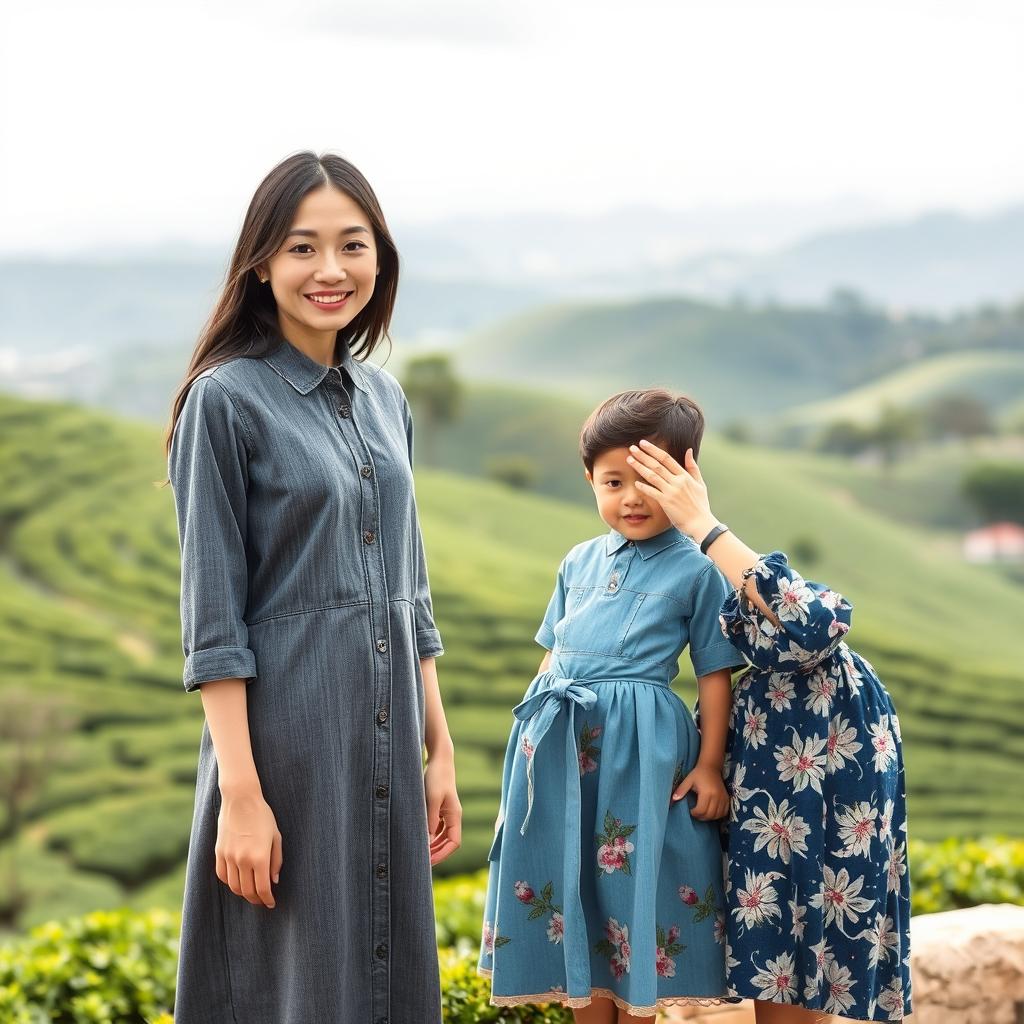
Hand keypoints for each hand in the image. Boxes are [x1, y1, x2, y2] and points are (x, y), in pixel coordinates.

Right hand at [215, 789, 282, 907]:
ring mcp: (228, 857)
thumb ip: (276, 861)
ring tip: (251, 892)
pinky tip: (238, 881)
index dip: (267, 899)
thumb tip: (274, 881)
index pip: (262, 888)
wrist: (241, 799)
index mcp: (260, 857)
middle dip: (256, 899)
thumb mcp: (276, 836)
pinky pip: (222, 875)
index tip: (271, 903)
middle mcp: (243, 860)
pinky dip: (230, 883)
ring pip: (234, 886)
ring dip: (243, 893)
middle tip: (263, 900)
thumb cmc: (263, 816)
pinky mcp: (219, 852)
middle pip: (248, 891)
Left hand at [425, 750, 462, 865]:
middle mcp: (453, 816)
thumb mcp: (432, 799)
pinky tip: (420, 838)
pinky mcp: (439, 808)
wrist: (438, 760)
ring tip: (419, 852)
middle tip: (421, 861)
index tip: (429, 861)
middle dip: (437, 852)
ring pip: (442, 836)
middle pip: (449, 842)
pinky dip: (430, 836)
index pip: (454, 842)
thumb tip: (428, 841)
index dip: (443, 854)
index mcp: (455, 815)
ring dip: (433, 845)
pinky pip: (437, 828)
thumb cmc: (436, 777)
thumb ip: (431, 820)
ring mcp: (446, 813)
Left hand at [625, 439, 717, 540]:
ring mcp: (671, 492)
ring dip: (640, 467)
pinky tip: (635, 483)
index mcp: (684, 476)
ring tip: (630, 460)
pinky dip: (643, 487)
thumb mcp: (699, 483)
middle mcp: (677, 481)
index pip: (666, 458)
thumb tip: (689, 450)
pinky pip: (652, 492)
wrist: (701, 523)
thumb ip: (692, 466)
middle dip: (643, 455)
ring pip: (652, 476)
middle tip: (632, 448)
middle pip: (657, 465)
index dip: (653, 450)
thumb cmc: (700, 505)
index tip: (643, 444)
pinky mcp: (666, 502)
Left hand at [670, 762, 729, 820]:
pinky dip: (718, 815)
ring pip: (717, 815)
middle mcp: (716, 797)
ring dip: (709, 817)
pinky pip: (724, 812)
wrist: (711, 767)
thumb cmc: (698, 774)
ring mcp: (723, 798)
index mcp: (706, 792)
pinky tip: (711, 812)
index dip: (695, 813)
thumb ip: (681, 790)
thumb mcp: (688, 780)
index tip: (691, 811)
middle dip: (701, 817)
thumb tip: (672, 799)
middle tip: (696, 814)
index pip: (701, 810)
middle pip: (709, 814)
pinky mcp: (727, 799)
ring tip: (702, 813)